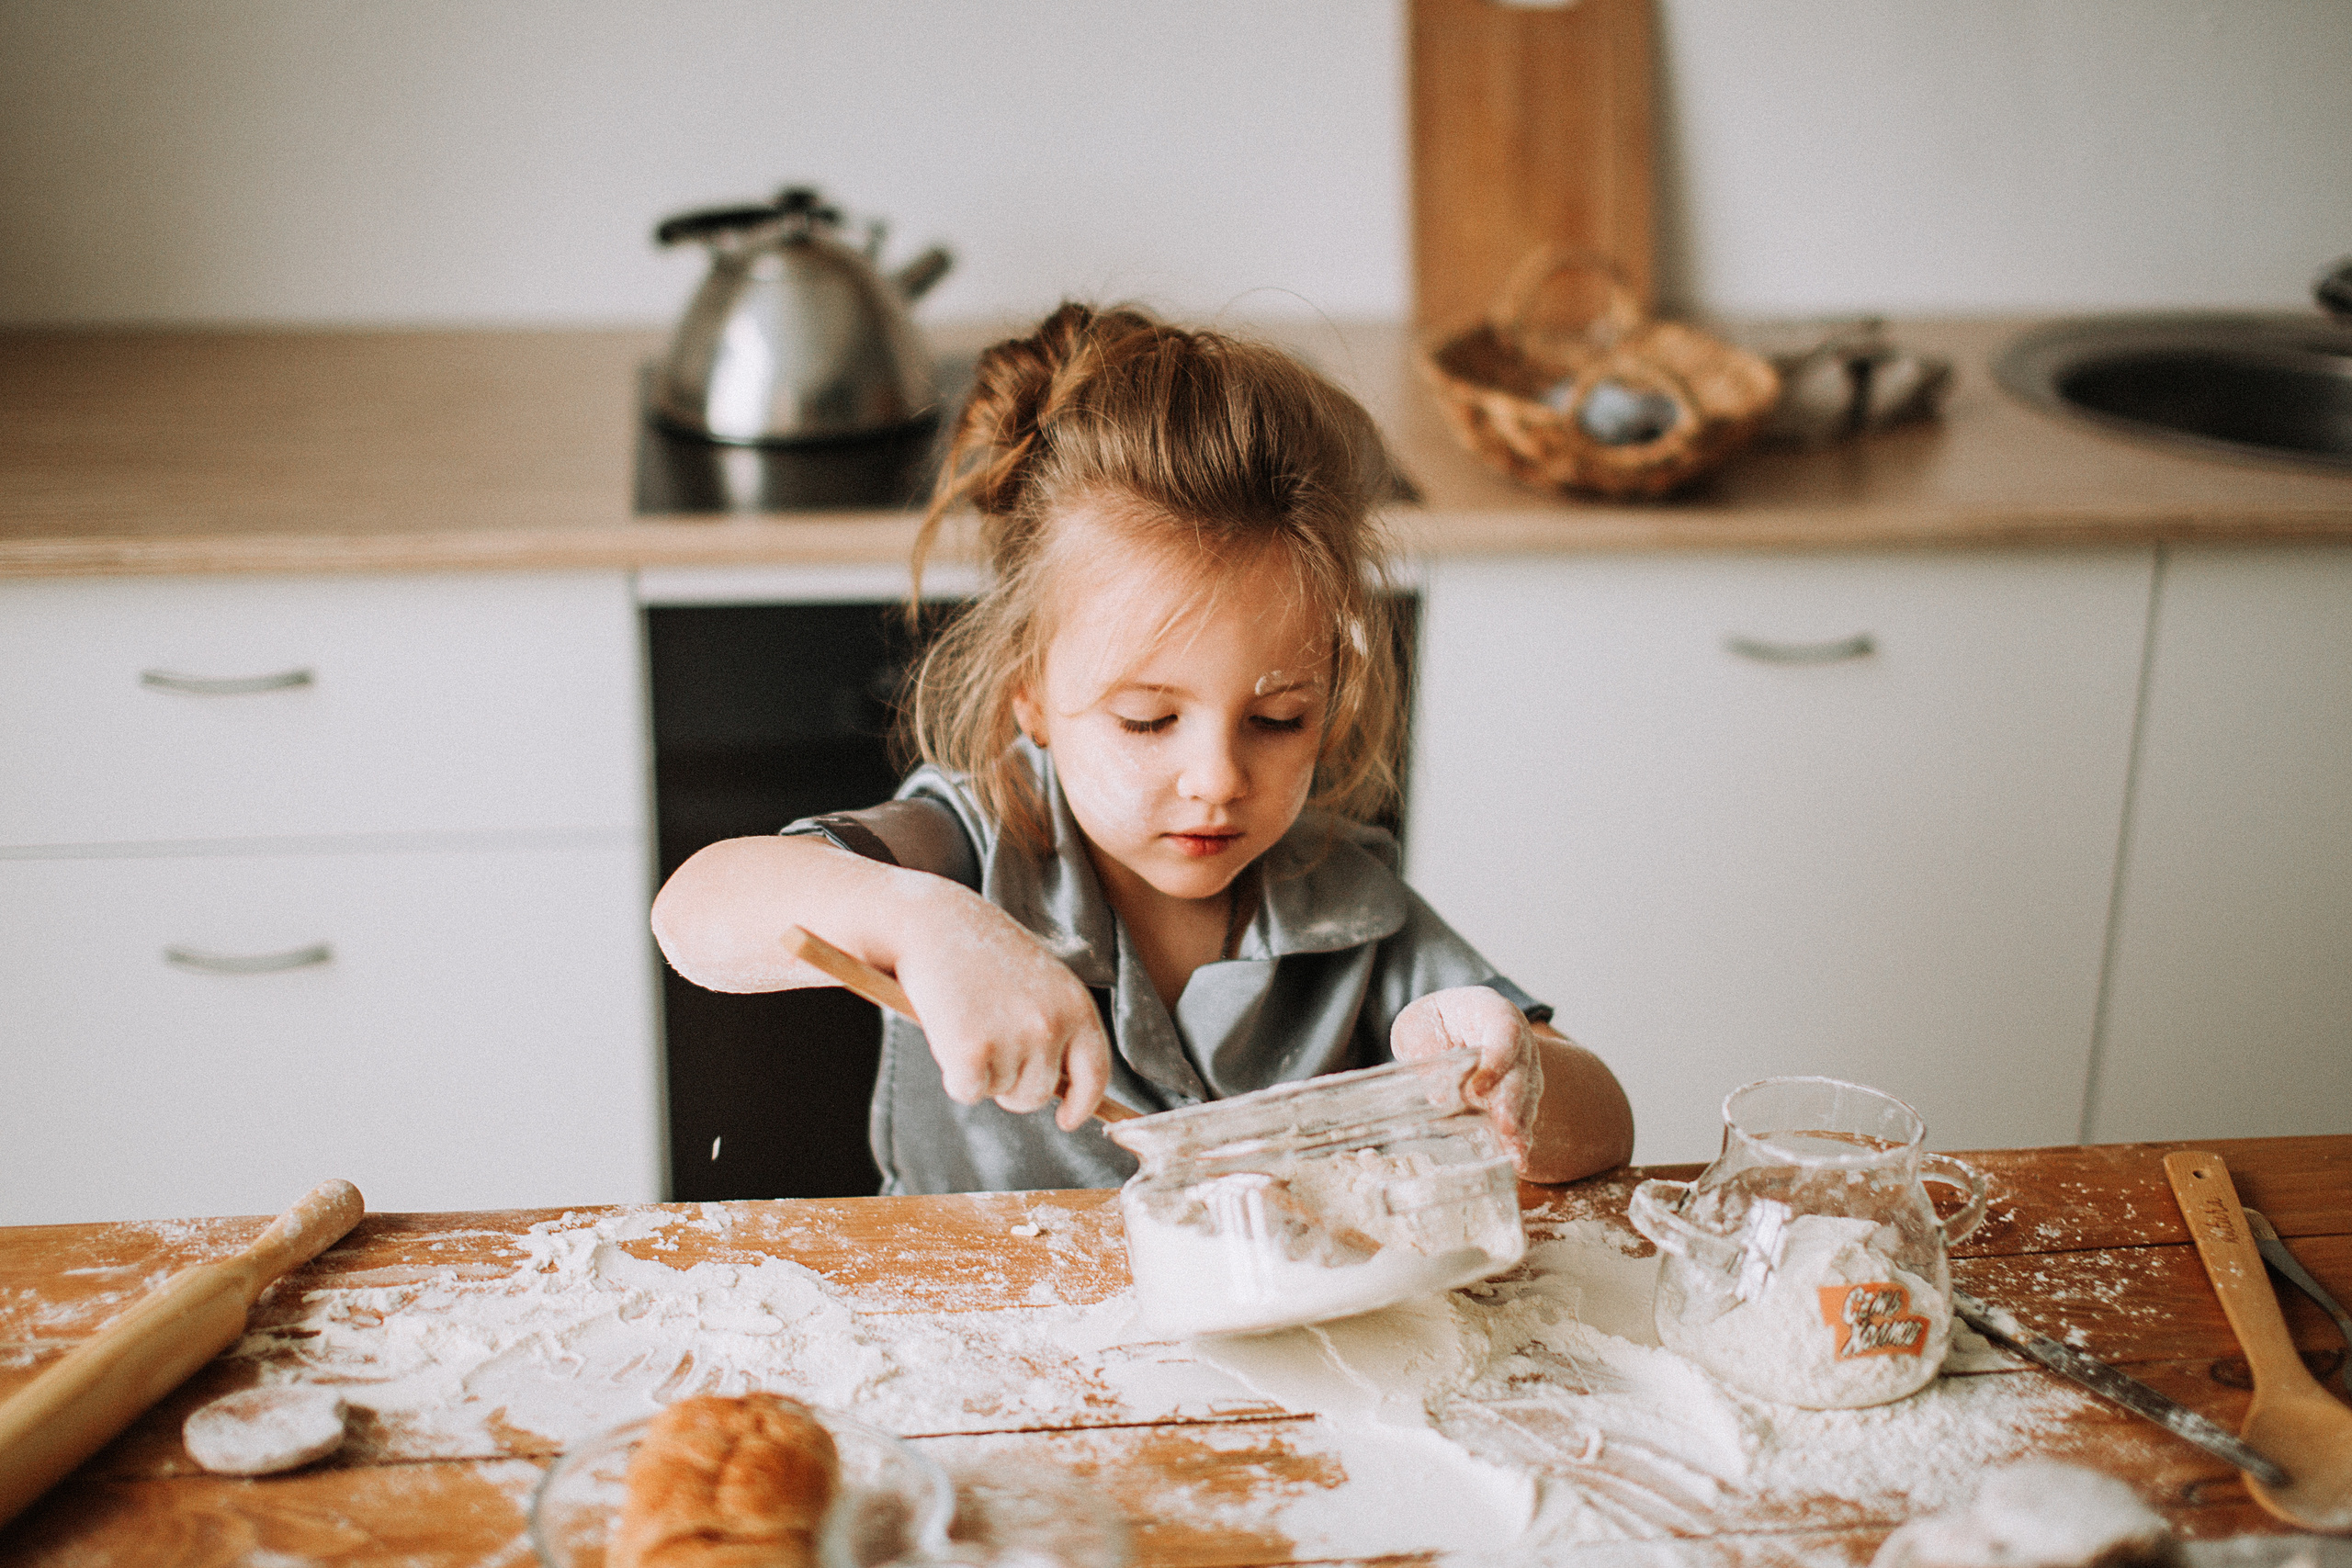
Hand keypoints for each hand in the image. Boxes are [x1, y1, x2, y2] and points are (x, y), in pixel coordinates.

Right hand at [890, 882, 1114, 1131]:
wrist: (931, 922)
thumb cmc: (982, 950)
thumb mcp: (1040, 981)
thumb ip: (1059, 1026)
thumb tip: (1064, 1088)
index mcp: (1077, 1005)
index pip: (1094, 1074)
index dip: (1083, 1104)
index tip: (1067, 1119)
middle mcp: (1052, 1026)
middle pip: (1037, 1095)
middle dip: (1012, 1085)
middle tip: (988, 1040)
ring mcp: (1013, 1039)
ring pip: (1000, 1093)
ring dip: (983, 1073)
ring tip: (970, 1022)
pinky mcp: (972, 1052)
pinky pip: (968, 1091)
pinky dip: (954, 1075)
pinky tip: (949, 1032)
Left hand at [1391, 986, 1544, 1167]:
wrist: (1451, 1026)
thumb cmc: (1433, 1023)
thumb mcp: (1417, 1027)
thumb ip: (1424, 1052)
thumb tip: (1439, 1095)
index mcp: (1492, 1012)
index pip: (1504, 1031)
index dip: (1496, 1060)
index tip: (1476, 1090)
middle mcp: (1516, 1040)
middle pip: (1521, 1070)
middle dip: (1513, 1101)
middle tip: (1504, 1127)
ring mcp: (1523, 1068)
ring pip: (1528, 1097)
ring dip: (1520, 1127)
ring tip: (1515, 1155)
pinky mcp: (1520, 1096)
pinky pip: (1523, 1116)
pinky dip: (1518, 1139)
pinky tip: (1517, 1160)